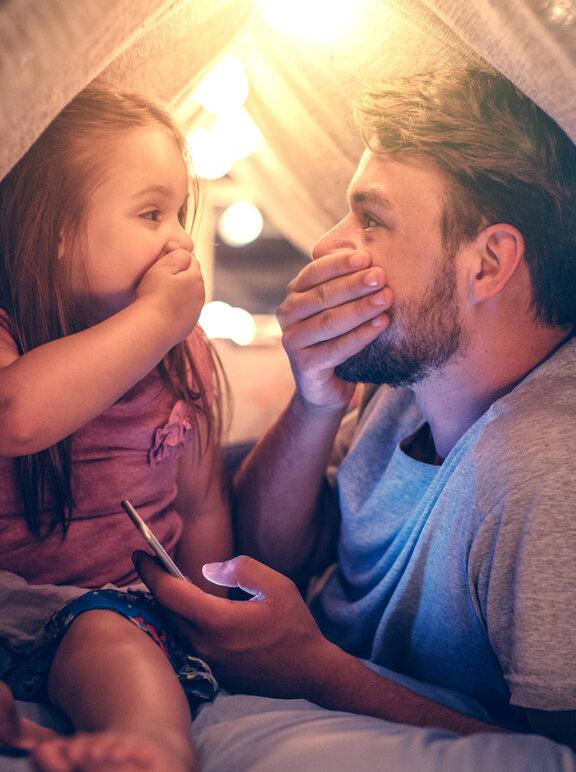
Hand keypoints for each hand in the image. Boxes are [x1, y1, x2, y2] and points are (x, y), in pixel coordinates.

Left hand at [134, 552, 339, 698]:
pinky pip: (187, 642)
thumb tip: (207, 570)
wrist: (311, 672)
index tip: (139, 554)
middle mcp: (205, 645)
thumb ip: (241, 568)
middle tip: (151, 564)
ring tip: (167, 583)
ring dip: (168, 606)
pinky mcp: (214, 672)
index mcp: (217, 622)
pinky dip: (181, 622)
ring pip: (175, 629)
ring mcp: (208, 663)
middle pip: (166, 612)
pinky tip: (188, 610)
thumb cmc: (295, 626)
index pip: (170, 593)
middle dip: (155, 586)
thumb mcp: (276, 585)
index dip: (151, 571)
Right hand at [136, 248, 204, 343]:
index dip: (177, 259)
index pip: (191, 260)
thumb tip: (187, 252)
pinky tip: (165, 308)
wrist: (152, 327)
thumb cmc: (154, 295)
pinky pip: (185, 310)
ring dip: (181, 291)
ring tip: (162, 293)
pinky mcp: (190, 323)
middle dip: (181, 275)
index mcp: (196, 277)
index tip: (163, 263)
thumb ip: (178, 256)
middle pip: (192, 277)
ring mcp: (196, 310)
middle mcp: (200, 293)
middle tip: (161, 278)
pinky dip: (178, 306)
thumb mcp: (163, 267)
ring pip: (190, 294)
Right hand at [277, 250, 391, 409]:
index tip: (367, 257)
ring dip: (360, 308)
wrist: (327, 388)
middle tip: (381, 276)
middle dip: (354, 284)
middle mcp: (287, 315)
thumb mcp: (338, 308)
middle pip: (323, 296)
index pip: (314, 272)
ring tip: (386, 298)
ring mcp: (292, 341)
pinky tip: (381, 324)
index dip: (340, 264)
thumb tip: (377, 261)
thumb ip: (347, 287)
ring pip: (329, 321)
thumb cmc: (338, 339)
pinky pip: (336, 348)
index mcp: (294, 294)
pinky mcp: (304, 365)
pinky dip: (361, 335)